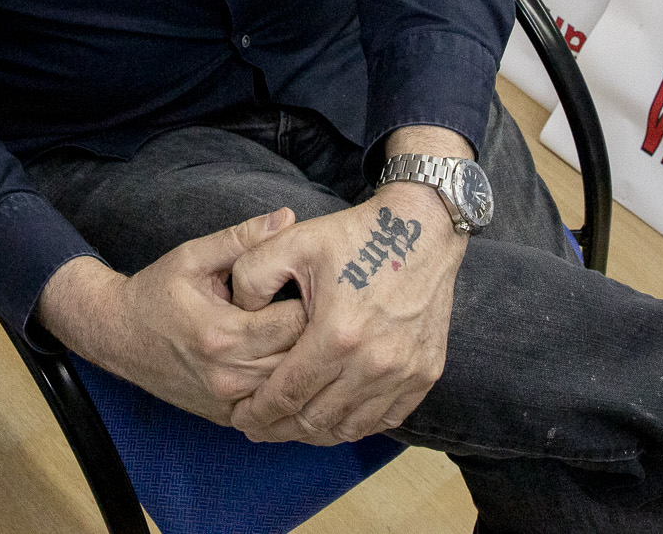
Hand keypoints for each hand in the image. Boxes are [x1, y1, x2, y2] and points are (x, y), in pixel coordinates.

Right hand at [36, 210, 310, 424]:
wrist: (116, 336)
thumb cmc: (156, 292)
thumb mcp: (193, 256)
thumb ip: (242, 238)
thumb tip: (287, 217)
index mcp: (224, 333)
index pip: (296, 324)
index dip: (314, 303)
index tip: (317, 286)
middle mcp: (228, 375)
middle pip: (300, 361)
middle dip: (317, 335)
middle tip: (323, 310)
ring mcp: (228, 401)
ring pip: (291, 389)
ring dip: (305, 363)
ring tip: (311, 334)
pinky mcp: (227, 416)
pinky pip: (273, 408)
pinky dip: (287, 387)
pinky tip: (291, 362)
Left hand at [223, 187, 467, 445]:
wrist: (422, 230)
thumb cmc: (352, 237)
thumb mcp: (291, 242)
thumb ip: (251, 277)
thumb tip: (236, 314)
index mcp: (337, 334)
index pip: (288, 394)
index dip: (259, 412)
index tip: (240, 418)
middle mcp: (374, 363)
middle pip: (316, 419)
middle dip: (280, 429)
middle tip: (257, 428)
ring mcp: (405, 373)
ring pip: (350, 426)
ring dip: (315, 433)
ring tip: (290, 427)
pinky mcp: (425, 374)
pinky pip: (386, 419)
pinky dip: (355, 425)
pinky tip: (334, 419)